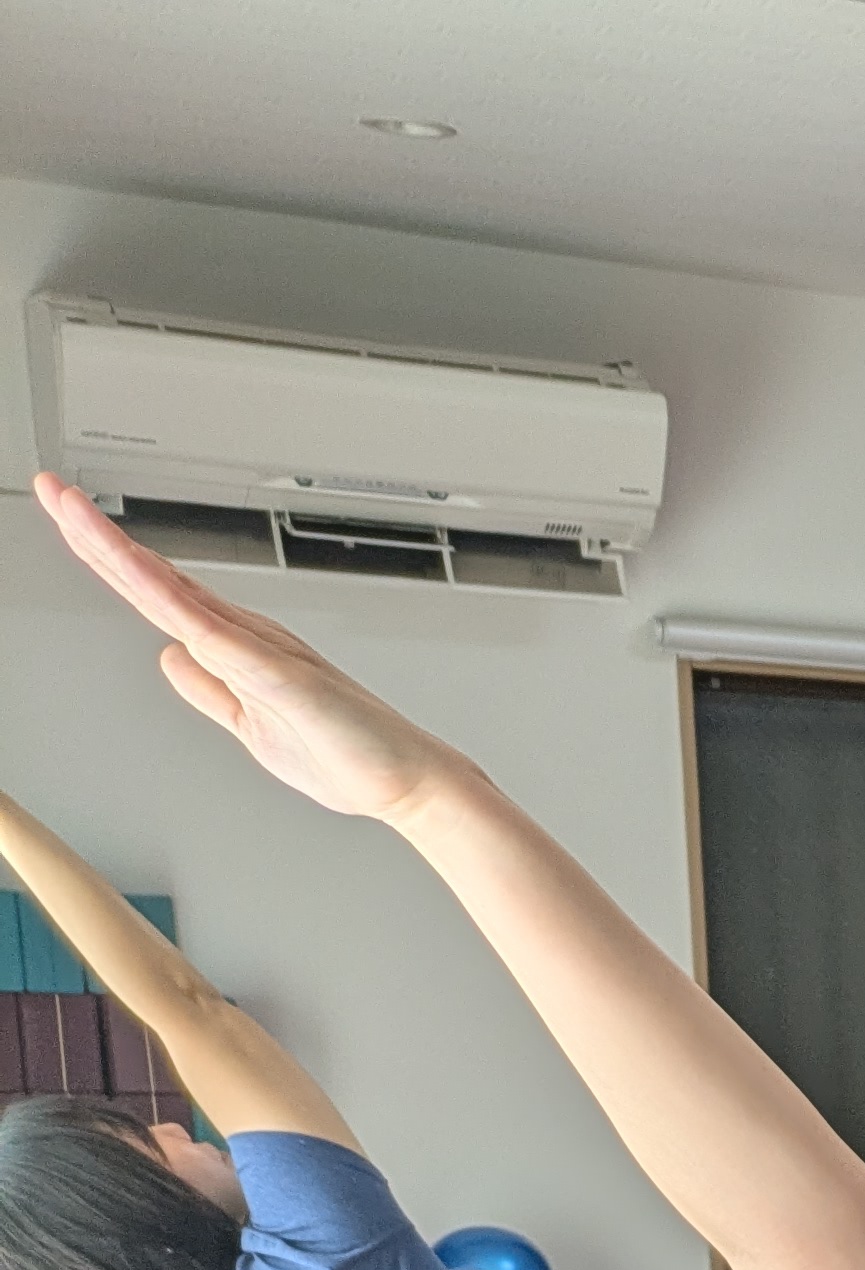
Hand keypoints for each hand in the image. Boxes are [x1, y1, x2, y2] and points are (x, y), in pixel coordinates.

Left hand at [33, 474, 469, 823]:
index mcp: (235, 648)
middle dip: (94, 533)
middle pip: (151, 576)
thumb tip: (168, 658)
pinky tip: (130, 565)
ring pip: (168, 588)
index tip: (68, 520)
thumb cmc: (351, 758)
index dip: (107, 556)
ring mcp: (256, 646)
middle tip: (50, 488)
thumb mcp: (252, 729)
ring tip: (69, 508)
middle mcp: (242, 634)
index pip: (154, 594)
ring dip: (114, 547)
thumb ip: (209, 692)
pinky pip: (204, 624)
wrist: (410, 781)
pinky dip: (162, 591)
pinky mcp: (273, 670)